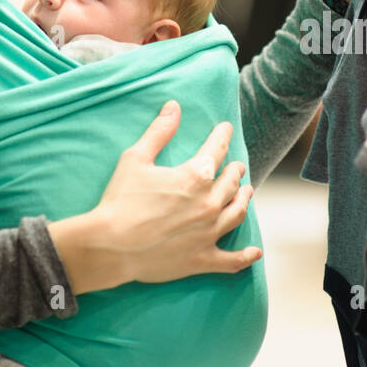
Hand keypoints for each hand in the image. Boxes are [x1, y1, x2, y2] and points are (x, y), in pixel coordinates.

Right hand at [77, 106, 260, 287]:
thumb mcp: (136, 158)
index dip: (223, 136)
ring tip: (246, 191)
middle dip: (235, 170)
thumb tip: (174, 106)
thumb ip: (159, 132)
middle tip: (236, 165)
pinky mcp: (202, 260)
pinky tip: (255, 251)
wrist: (111, 246)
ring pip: (237, 213)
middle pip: (231, 182)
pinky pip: (233, 260)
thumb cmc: (120, 200)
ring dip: (244, 199)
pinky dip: (246, 255)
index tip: (227, 128)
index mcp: (194, 176)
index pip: (217, 150)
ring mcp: (208, 234)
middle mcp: (208, 204)